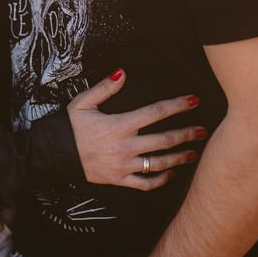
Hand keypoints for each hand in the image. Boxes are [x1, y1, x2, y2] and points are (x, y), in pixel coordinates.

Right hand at [67, 69, 203, 189]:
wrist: (53, 155)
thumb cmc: (69, 127)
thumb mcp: (83, 103)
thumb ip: (104, 88)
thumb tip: (122, 72)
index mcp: (120, 125)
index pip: (156, 112)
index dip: (177, 105)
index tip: (194, 100)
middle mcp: (126, 146)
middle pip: (164, 140)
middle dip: (186, 134)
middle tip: (204, 131)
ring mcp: (124, 165)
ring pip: (159, 163)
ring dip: (179, 158)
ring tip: (194, 153)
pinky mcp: (119, 180)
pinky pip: (145, 183)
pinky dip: (160, 180)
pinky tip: (171, 174)